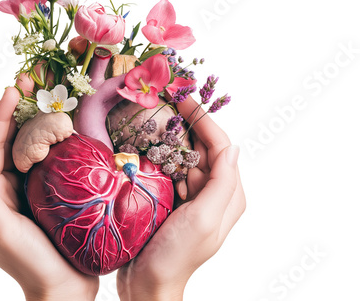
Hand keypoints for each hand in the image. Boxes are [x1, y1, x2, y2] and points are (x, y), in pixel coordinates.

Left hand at [0, 82, 98, 300]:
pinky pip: (49, 160)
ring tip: (45, 94)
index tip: (11, 90)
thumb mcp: (3, 233)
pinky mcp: (50, 192)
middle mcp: (7, 187)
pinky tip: (64, 126)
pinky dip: (53, 140)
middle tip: (29, 81)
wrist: (64, 289)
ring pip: (28, 147)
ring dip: (34, 120)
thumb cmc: (32, 265)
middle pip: (8, 141)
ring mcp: (29, 188)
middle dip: (15, 110)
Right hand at [117, 96, 245, 300]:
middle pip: (203, 148)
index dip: (204, 119)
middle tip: (164, 101)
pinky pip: (170, 170)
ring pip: (185, 157)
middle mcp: (214, 193)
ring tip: (154, 115)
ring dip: (171, 136)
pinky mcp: (174, 200)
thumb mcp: (205, 216)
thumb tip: (233, 145)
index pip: (221, 146)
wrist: (149, 284)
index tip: (183, 98)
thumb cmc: (176, 255)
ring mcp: (193, 197)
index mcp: (228, 194)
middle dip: (187, 123)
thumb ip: (222, 181)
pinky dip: (161, 155)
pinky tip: (147, 144)